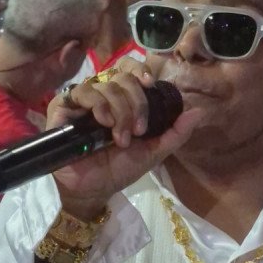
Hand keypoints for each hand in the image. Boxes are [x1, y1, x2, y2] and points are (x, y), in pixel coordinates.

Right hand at [45, 70, 203, 219]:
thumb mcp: (152, 153)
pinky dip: (99, 104)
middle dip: (136, 102)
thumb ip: (175, 134)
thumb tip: (199, 112)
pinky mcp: (63, 106)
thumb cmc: (116, 171)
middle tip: (138, 130)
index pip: (130, 71)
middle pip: (123, 77)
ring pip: (107, 84)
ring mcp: (82, 101)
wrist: (90, 191)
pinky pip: (83, 91)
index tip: (150, 84)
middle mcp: (102, 96)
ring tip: (120, 137)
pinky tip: (104, 122)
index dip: (140, 72)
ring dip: (120, 110)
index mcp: (122, 101)